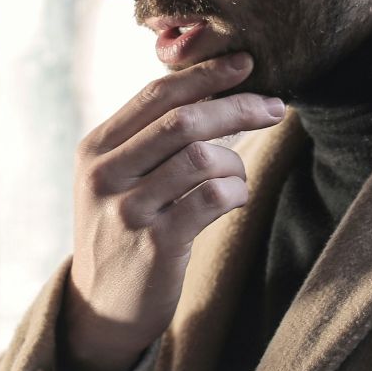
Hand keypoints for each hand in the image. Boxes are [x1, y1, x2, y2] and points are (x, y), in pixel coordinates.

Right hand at [62, 50, 285, 370]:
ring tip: (237, 178)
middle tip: (275, 107)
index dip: (205, 74)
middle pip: (183, 120)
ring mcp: (128, 210)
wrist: (101, 307)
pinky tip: (233, 200)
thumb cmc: (123, 233)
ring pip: (202, 158)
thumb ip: (148, 139)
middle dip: (237, 107)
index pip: (156, 95)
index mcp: (96, 149)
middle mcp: (105, 174)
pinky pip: (213, 198)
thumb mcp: (116, 180)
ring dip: (235, 163)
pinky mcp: (155, 244)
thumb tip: (214, 90)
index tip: (245, 63)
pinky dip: (236, 192)